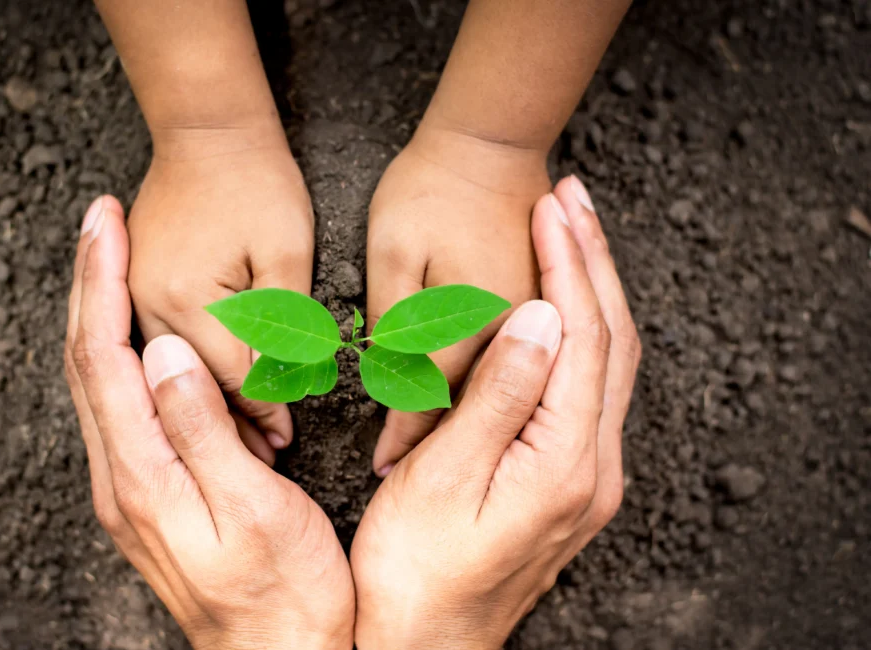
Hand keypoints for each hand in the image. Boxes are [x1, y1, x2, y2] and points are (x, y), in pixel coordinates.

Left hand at [65, 198, 353, 649]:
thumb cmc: (286, 591)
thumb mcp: (253, 510)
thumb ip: (202, 430)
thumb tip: (161, 351)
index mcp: (142, 476)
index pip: (103, 358)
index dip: (102, 283)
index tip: (105, 224)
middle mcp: (120, 479)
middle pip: (85, 361)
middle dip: (89, 282)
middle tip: (99, 219)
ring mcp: (128, 488)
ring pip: (96, 381)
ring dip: (99, 312)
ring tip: (110, 256)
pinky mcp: (147, 493)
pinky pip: (116, 405)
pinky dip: (116, 351)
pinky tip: (135, 331)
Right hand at [127, 124, 314, 462]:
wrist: (208, 129)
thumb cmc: (257, 183)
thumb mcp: (287, 254)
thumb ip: (284, 327)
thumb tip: (281, 396)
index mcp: (187, 296)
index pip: (231, 380)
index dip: (264, 413)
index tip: (288, 441)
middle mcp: (148, 303)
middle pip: (193, 387)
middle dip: (230, 424)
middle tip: (266, 457)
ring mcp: (133, 297)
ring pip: (171, 375)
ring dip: (205, 406)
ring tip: (242, 440)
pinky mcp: (134, 290)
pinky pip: (157, 350)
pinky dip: (185, 378)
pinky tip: (209, 397)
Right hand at [352, 177, 640, 648]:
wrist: (423, 641)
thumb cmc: (415, 569)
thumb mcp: (445, 479)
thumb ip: (499, 396)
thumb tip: (541, 316)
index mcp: (566, 463)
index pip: (582, 338)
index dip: (568, 265)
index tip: (550, 207)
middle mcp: (593, 467)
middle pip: (611, 342)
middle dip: (593, 262)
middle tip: (571, 197)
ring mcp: (585, 476)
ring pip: (605, 362)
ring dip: (589, 292)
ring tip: (568, 233)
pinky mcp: (567, 480)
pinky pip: (588, 387)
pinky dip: (577, 332)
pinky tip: (556, 308)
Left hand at [366, 125, 550, 474]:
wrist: (491, 140)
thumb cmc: (431, 190)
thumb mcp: (393, 252)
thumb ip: (395, 323)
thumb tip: (393, 382)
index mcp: (468, 325)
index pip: (429, 403)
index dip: (402, 438)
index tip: (380, 469)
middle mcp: (512, 334)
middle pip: (473, 409)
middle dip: (438, 444)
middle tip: (404, 478)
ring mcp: (533, 321)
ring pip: (503, 393)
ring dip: (472, 423)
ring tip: (439, 458)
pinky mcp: (541, 307)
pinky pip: (524, 366)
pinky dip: (499, 391)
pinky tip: (483, 408)